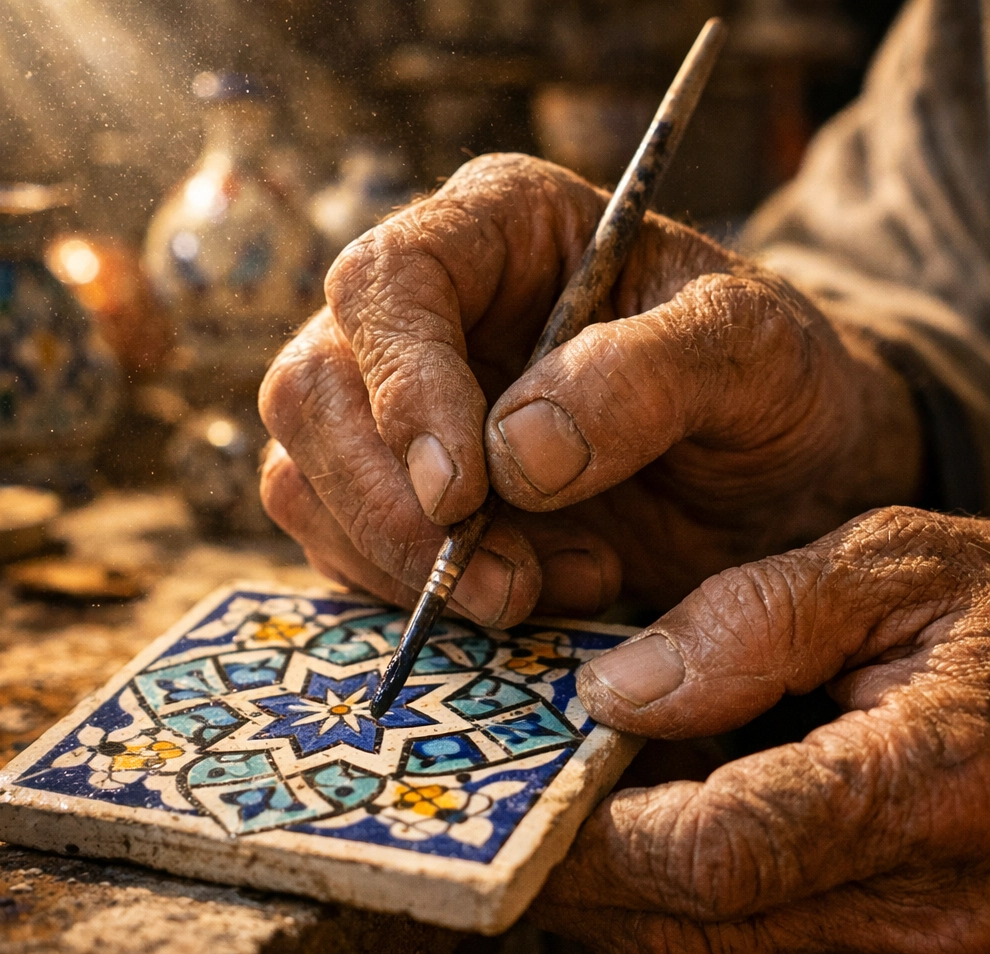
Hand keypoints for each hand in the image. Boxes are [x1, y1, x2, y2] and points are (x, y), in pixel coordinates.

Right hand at [259, 153, 919, 625]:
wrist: (778, 475)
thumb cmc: (773, 387)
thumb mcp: (755, 355)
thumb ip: (650, 374)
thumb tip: (513, 455)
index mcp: (501, 227)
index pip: (388, 280)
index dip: (403, 386)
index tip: (464, 494)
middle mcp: (429, 309)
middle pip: (315, 389)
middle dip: (397, 509)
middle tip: (508, 584)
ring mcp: (400, 404)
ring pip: (306, 477)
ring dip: (404, 563)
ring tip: (542, 588)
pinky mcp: (397, 490)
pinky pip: (338, 542)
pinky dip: (407, 593)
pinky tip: (521, 596)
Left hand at [533, 506, 989, 953]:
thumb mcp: (901, 570)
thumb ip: (757, 620)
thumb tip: (618, 689)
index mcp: (933, 788)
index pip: (715, 856)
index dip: (593, 837)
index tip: (518, 797)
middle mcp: (943, 916)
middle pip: (700, 941)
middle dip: (585, 886)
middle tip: (519, 816)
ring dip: (634, 911)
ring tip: (587, 824)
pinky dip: (701, 931)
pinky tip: (678, 855)